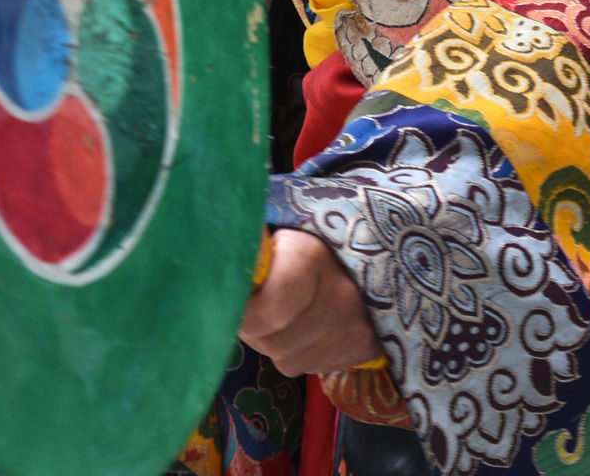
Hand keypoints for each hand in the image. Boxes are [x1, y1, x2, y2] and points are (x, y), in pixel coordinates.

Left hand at [240, 228, 381, 375]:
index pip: (264, 313)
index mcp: (311, 256)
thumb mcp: (283, 223)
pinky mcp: (367, 348)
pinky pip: (313, 366)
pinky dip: (305, 350)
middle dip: (258, 329)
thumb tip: (207, 258)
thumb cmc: (317, 230)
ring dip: (280, 342)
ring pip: (288, 359)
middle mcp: (339, 297)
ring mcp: (357, 328)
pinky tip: (312, 324)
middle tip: (262, 303)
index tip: (236, 304)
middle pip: (271, 342)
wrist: (383, 242)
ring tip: (291, 310)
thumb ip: (251, 246)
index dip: (243, 315)